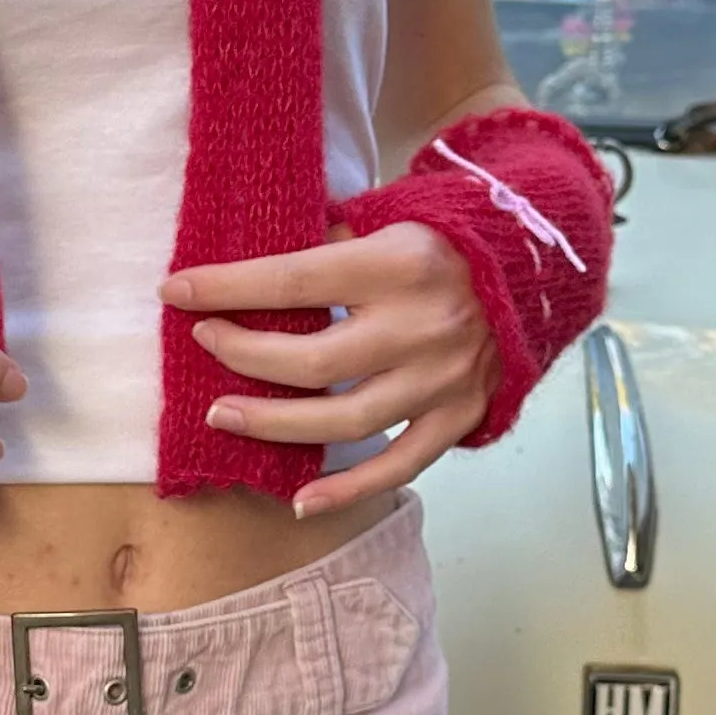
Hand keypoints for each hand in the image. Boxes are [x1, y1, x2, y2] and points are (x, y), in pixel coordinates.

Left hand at [162, 223, 496, 516]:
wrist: (539, 267)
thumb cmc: (446, 237)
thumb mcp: (391, 214)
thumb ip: (330, 241)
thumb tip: (257, 271)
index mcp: (398, 264)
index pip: (295, 281)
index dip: (229, 288)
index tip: (176, 292)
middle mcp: (421, 327)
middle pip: (313, 360)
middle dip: (245, 356)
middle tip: (206, 346)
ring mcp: (442, 379)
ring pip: (347, 420)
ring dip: (276, 424)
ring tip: (224, 416)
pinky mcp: (460, 415)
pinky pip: (399, 465)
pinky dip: (350, 488)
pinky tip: (302, 500)